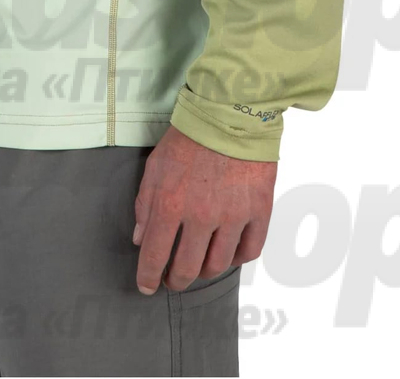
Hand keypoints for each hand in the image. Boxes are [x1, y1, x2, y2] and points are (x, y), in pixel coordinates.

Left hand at [133, 126, 276, 294]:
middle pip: (187, 269)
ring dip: (205, 270)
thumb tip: (141, 238)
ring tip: (199, 264)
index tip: (146, 286)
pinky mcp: (259, 211)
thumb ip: (145, 204)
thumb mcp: (155, 165)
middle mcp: (201, 216)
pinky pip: (250, 251)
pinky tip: (228, 252)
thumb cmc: (189, 136)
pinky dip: (237, 258)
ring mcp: (233, 215)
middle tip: (173, 278)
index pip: (155, 256)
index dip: (148, 277)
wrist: (230, 112)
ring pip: (218, 265)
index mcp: (170, 203)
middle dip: (176, 280)